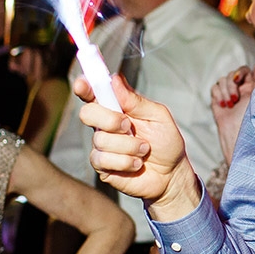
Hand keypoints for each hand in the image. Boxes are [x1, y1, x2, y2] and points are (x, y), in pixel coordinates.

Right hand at [75, 75, 200, 219]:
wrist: (172, 174)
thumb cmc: (166, 142)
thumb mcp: (158, 116)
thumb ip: (135, 100)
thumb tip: (114, 79)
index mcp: (116, 108)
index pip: (93, 93)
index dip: (84, 87)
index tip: (82, 84)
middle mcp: (104, 125)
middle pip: (87, 113)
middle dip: (110, 119)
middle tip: (129, 126)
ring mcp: (101, 146)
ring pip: (101, 140)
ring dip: (129, 146)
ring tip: (144, 150)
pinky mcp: (102, 166)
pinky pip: (104, 160)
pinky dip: (127, 161)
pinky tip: (137, 163)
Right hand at [210, 64, 254, 160]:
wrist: (237, 135)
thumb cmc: (251, 119)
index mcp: (252, 87)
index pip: (244, 70)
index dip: (239, 72)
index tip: (238, 80)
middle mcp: (240, 89)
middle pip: (231, 74)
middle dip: (231, 85)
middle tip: (235, 99)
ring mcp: (229, 94)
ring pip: (222, 80)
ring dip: (225, 91)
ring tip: (230, 105)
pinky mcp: (219, 100)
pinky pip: (214, 88)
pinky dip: (218, 95)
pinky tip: (223, 105)